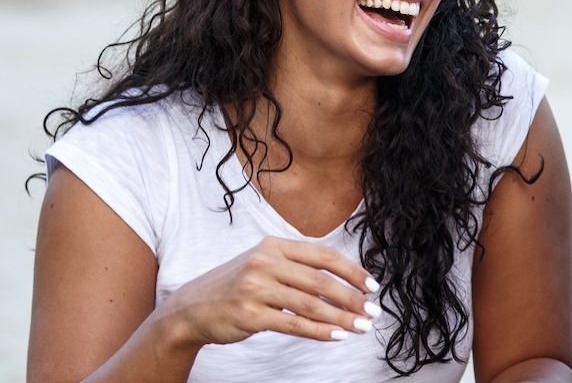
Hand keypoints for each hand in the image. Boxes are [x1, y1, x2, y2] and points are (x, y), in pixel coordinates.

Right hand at [154, 237, 378, 347]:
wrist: (190, 308)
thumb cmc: (235, 286)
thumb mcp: (263, 265)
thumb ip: (297, 268)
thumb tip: (344, 283)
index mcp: (274, 246)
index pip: (323, 256)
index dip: (352, 271)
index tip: (372, 286)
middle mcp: (264, 263)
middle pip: (321, 281)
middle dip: (352, 298)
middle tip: (372, 311)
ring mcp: (255, 288)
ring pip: (310, 304)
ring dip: (340, 317)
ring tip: (361, 326)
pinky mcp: (249, 314)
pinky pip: (293, 324)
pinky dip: (319, 331)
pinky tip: (337, 336)